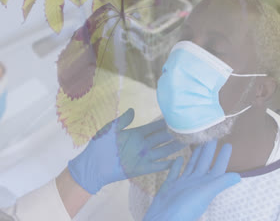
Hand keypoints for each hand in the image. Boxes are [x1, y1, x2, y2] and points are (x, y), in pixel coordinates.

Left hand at [68, 108, 184, 193]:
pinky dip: (167, 164)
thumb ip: (122, 121)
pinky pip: (157, 166)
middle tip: (186, 128)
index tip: (175, 117)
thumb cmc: (98, 147)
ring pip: (163, 150)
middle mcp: (142, 145)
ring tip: (187, 141)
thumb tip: (133, 110)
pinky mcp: (142, 169)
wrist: (92, 166)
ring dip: (174, 147)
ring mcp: (143, 157)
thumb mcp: (109, 130)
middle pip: (161, 138)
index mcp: (135, 134)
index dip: (163, 123)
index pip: (153, 127)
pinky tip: (177, 160)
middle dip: (173, 133)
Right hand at [144, 140, 240, 220]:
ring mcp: (182, 185)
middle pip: (204, 162)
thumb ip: (220, 183)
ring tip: (198, 142)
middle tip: (212, 134)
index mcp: (206, 184)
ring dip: (195, 154)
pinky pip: (174, 172)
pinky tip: (178, 157)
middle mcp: (195, 183)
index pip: (218, 167)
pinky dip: (176, 165)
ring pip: (191, 165)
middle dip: (208, 149)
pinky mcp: (169, 187)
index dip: (223, 156)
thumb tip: (239, 176)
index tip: (228, 144)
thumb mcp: (205, 194)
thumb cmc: (185, 209)